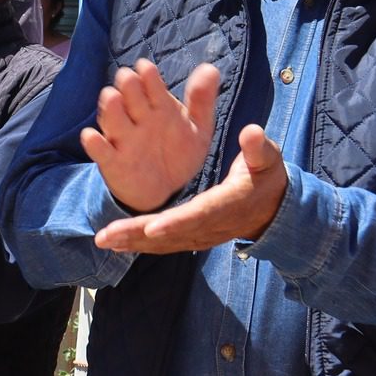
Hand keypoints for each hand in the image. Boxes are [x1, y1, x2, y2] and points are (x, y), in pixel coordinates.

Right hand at [81, 61, 220, 212]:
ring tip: (112, 98)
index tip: (146, 67)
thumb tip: (210, 68)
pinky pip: (100, 151)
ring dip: (110, 108)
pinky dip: (94, 143)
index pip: (150, 84)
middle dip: (127, 85)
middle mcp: (138, 119)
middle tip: (128, 78)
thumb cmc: (178, 154)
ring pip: (112, 118)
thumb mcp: (197, 129)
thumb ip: (202, 101)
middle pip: (128, 95)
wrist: (164, 190)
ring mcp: (123, 139)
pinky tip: (92, 136)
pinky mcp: (112, 161)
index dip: (147, 74)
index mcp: (159, 107)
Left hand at [93, 123, 288, 252]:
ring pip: (162, 242)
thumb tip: (252, 131)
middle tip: (106, 236)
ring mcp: (199, 235)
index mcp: (226, 204)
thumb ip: (258, 148)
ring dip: (131, 242)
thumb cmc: (266, 178)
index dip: (175, 222)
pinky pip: (162, 244)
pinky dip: (138, 244)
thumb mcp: (267, 160)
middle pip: (170, 234)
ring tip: (102, 240)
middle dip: (137, 235)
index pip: (198, 215)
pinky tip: (115, 243)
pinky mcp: (191, 238)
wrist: (272, 210)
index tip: (151, 227)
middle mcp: (209, 226)